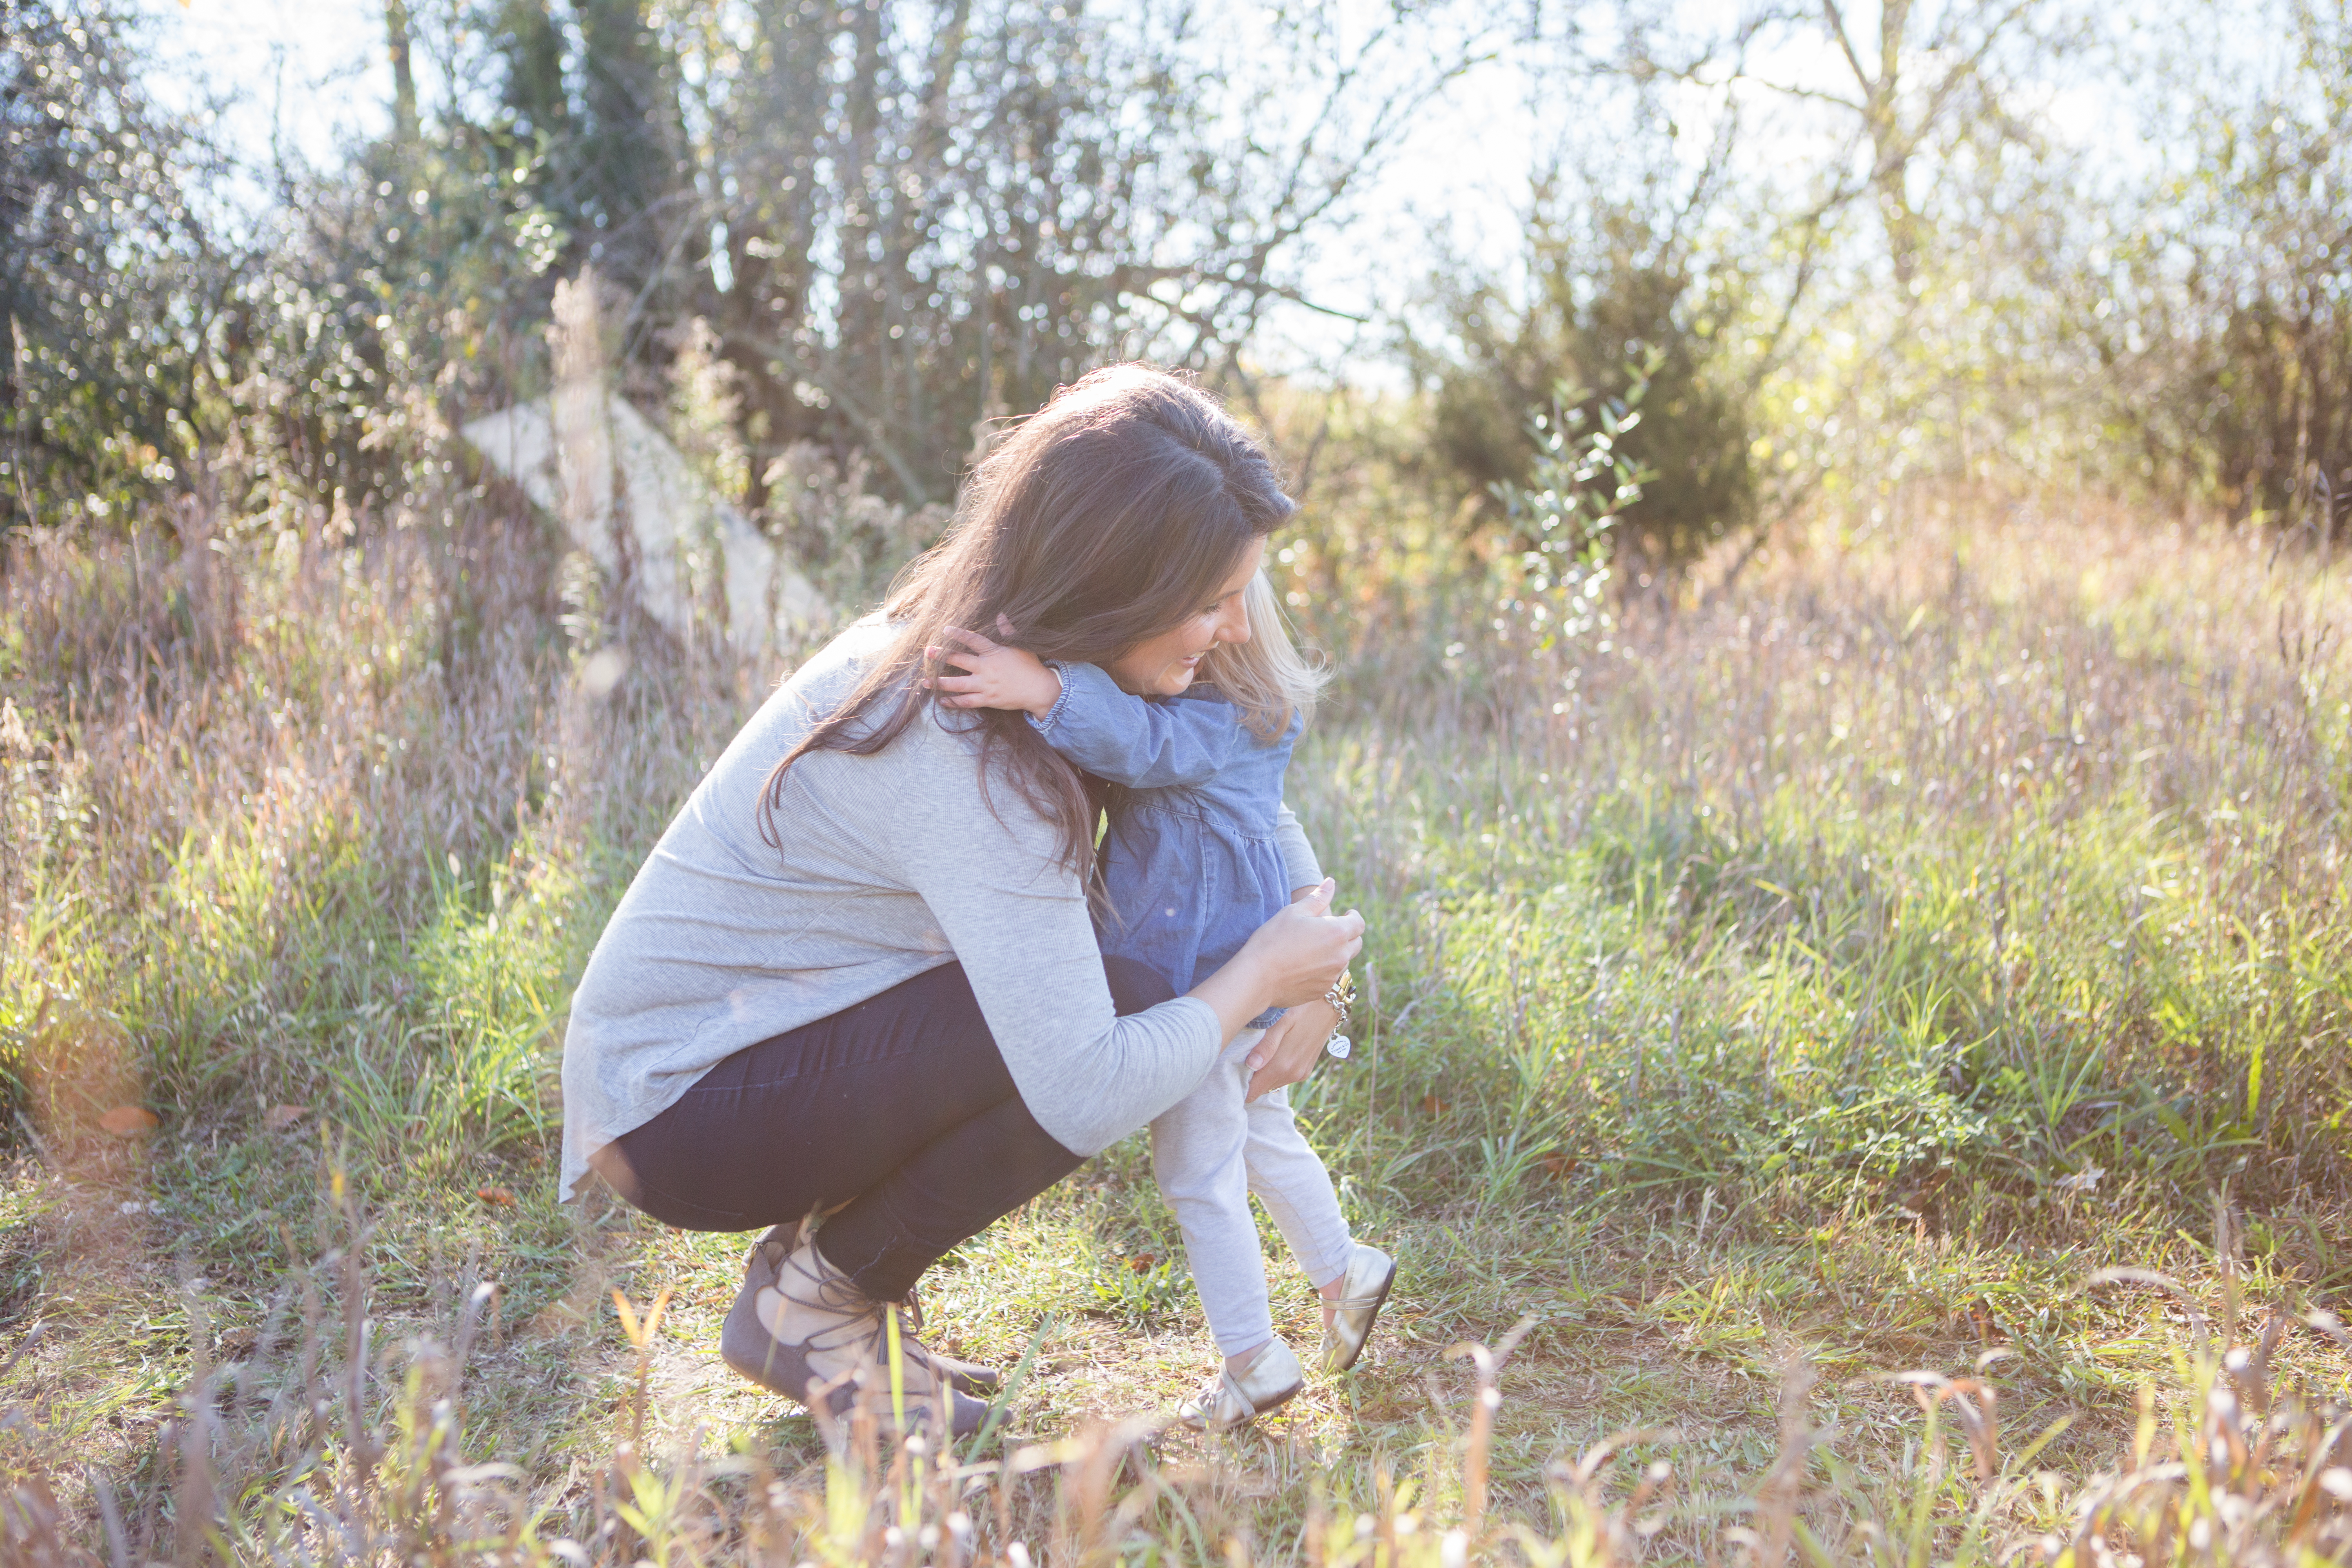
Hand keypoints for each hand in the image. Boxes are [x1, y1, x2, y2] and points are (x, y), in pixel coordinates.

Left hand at [927, 625, 1060, 716]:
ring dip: (940, 682)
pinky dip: (954, 702)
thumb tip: (1001, 614)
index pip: (973, 640)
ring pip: (958, 684)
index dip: (958, 634)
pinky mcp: (987, 700)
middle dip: (941, 656)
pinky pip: (967, 702)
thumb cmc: (1030, 666)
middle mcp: (986, 669)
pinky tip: (942, 701)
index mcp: (994, 653)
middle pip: (959, 660)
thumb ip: (1008, 630)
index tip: (945, 629)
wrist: (1039, 690)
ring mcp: (985, 686)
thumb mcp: (1021, 645)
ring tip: (925, 681)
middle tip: (927, 652)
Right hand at [1239, 878, 1362, 1008]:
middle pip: (1357, 943)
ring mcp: (1332, 975)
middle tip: (1330, 930)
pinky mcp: (1322, 990)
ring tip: (1314, 948)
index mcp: (1337, 933)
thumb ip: (1317, 898)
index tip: (1346, 914)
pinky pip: (1330, 977)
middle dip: (1348, 935)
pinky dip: (1324, 969)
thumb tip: (1331, 883)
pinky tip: (1305, 965)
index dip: (1354, 917)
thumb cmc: (1274, 940)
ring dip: (1336, 953)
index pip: (1359, 923)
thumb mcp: (1294, 912)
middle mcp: (1341, 956)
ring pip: (1344, 961)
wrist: (1257, 977)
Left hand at [1246, 997, 1337, 1099]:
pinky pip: (1284, 1077)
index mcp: (1282, 1065)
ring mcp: (1300, 1073)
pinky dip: (1275, 1071)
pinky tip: (1271, 1054)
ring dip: (1263, 1075)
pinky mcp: (1306, 1070)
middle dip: (1249, 1079)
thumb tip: (1251, 1066)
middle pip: (1262, 1088)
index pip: (1254, 1091)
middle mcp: (1291, 1074)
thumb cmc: (1300, 1009)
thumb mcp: (1280, 1023)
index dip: (1240, 1086)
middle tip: (1237, 1062)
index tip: (1229, 1076)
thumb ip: (1266, 1046)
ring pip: (1272, 1083)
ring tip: (1253, 1056)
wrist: (1329, 1004)